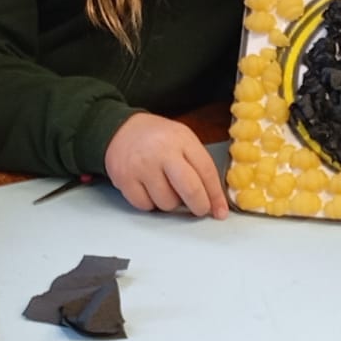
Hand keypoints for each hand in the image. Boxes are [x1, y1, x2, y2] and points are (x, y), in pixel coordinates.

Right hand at [104, 112, 228, 217]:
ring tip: (166, 188)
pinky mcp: (124, 179)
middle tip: (199, 209)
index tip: (220, 211)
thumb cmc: (157, 138)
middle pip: (190, 190)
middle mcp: (161, 152)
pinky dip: (150, 203)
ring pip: (167, 203)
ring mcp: (141, 166)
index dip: (216, 195)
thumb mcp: (182, 140)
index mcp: (181, 139)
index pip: (206, 171)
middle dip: (199, 206)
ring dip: (171, 202)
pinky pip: (145, 206)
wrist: (120, 129)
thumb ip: (198, 165)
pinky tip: (149, 190)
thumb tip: (214, 200)